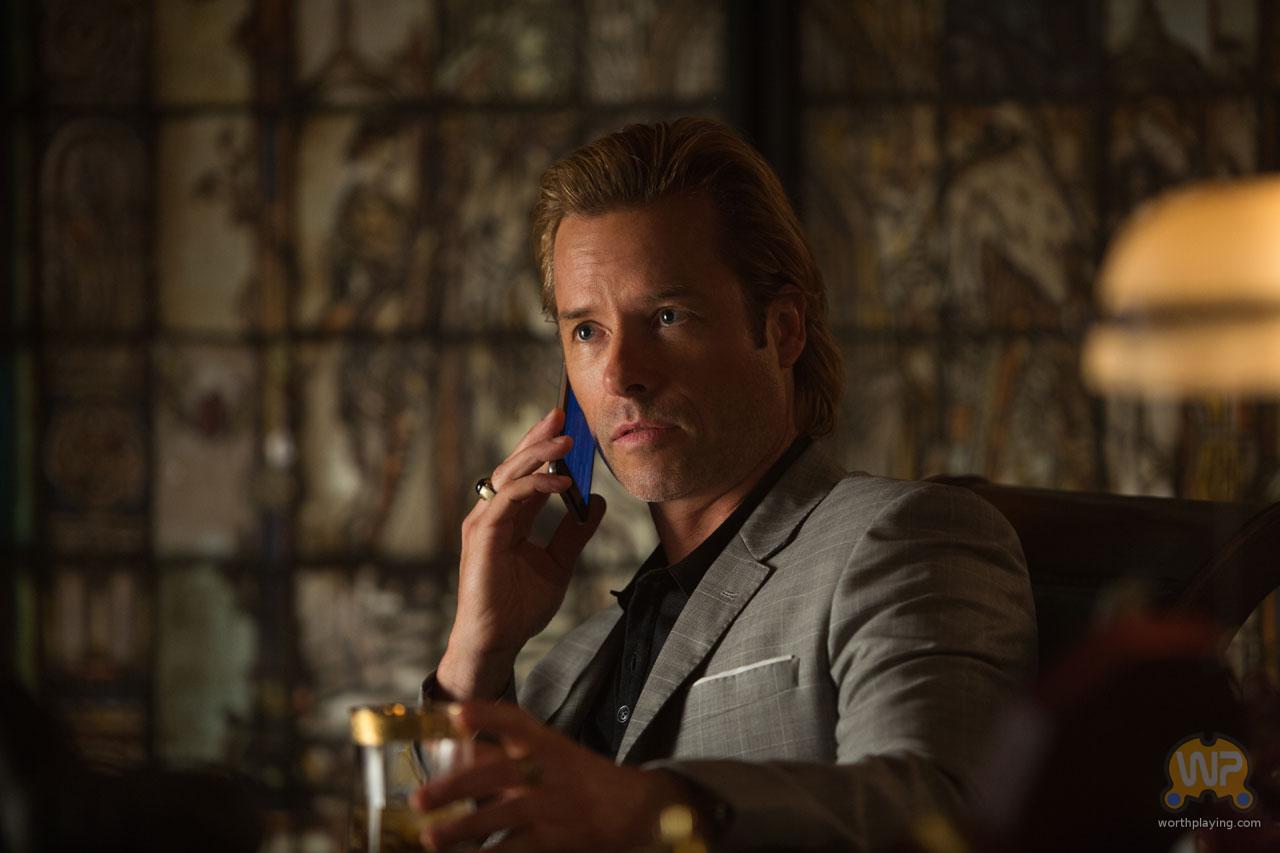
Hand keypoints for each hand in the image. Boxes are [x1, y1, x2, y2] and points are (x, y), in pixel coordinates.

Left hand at [411, 702, 692, 851]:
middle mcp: (548, 771)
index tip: (456, 713)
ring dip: (463, 828)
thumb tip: (460, 743)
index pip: (515, 721)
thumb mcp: (553, 753)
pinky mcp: (558, 838)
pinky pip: (517, 848)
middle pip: (497, 773)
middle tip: (418, 799)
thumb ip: (510, 751)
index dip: (486, 715)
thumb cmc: (584, 780)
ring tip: (430, 838)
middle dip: (455, 785)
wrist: (639, 809)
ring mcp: (552, 806)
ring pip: (501, 815)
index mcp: (547, 744)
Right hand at [438, 409, 606, 698]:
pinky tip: (561, 481)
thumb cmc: (519, 607)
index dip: (545, 448)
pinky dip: (535, 486)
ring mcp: (484, 523)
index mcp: (509, 518)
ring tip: (567, 440)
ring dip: (538, 454)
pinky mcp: (482, 536)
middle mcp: (493, 514)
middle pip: (515, 465)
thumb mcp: (559, 564)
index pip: (527, 474)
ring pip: (510, 475)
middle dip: (538, 438)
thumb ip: (574, 532)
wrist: (498, 641)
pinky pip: (509, 500)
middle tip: (563, 414)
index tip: (568, 426)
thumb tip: (595, 502)